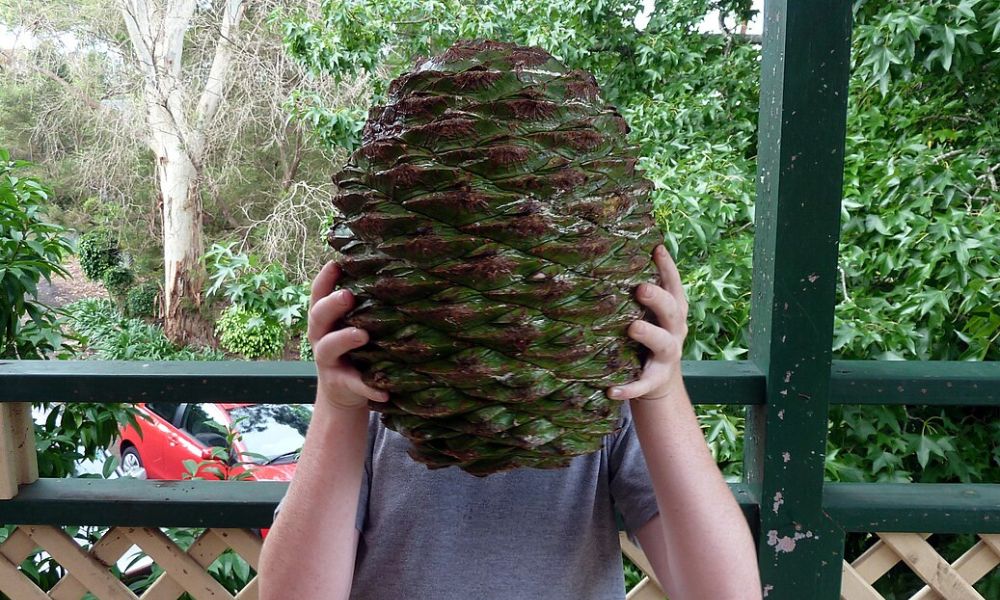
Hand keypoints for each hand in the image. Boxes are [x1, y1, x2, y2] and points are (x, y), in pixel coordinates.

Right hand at [307, 261, 388, 409]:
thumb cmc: (350, 348)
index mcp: (324, 319)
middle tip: (348, 295)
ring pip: (329, 347)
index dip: (324, 279)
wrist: (342, 393)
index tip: (335, 263)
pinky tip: (384, 391)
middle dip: (332, 305)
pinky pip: (354, 384)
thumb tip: (386, 272)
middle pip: (319, 316)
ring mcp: (328, 361)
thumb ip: (358, 306)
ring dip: (344, 339)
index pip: (318, 294)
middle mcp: (321, 337)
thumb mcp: (349, 325)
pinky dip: (369, 387)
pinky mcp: (341, 384)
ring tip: (362, 335)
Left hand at [608, 245, 688, 401]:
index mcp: (674, 311)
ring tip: (632, 328)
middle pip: (672, 311)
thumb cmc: (650, 333)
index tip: (656, 248)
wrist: (659, 380)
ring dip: (649, 335)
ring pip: (663, 345)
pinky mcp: (655, 380)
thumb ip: (644, 288)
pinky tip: (611, 390)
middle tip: (641, 288)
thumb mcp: (651, 312)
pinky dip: (628, 389)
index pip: (674, 285)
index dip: (668, 267)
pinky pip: (642, 385)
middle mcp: (675, 331)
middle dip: (658, 299)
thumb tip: (621, 250)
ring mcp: (667, 357)